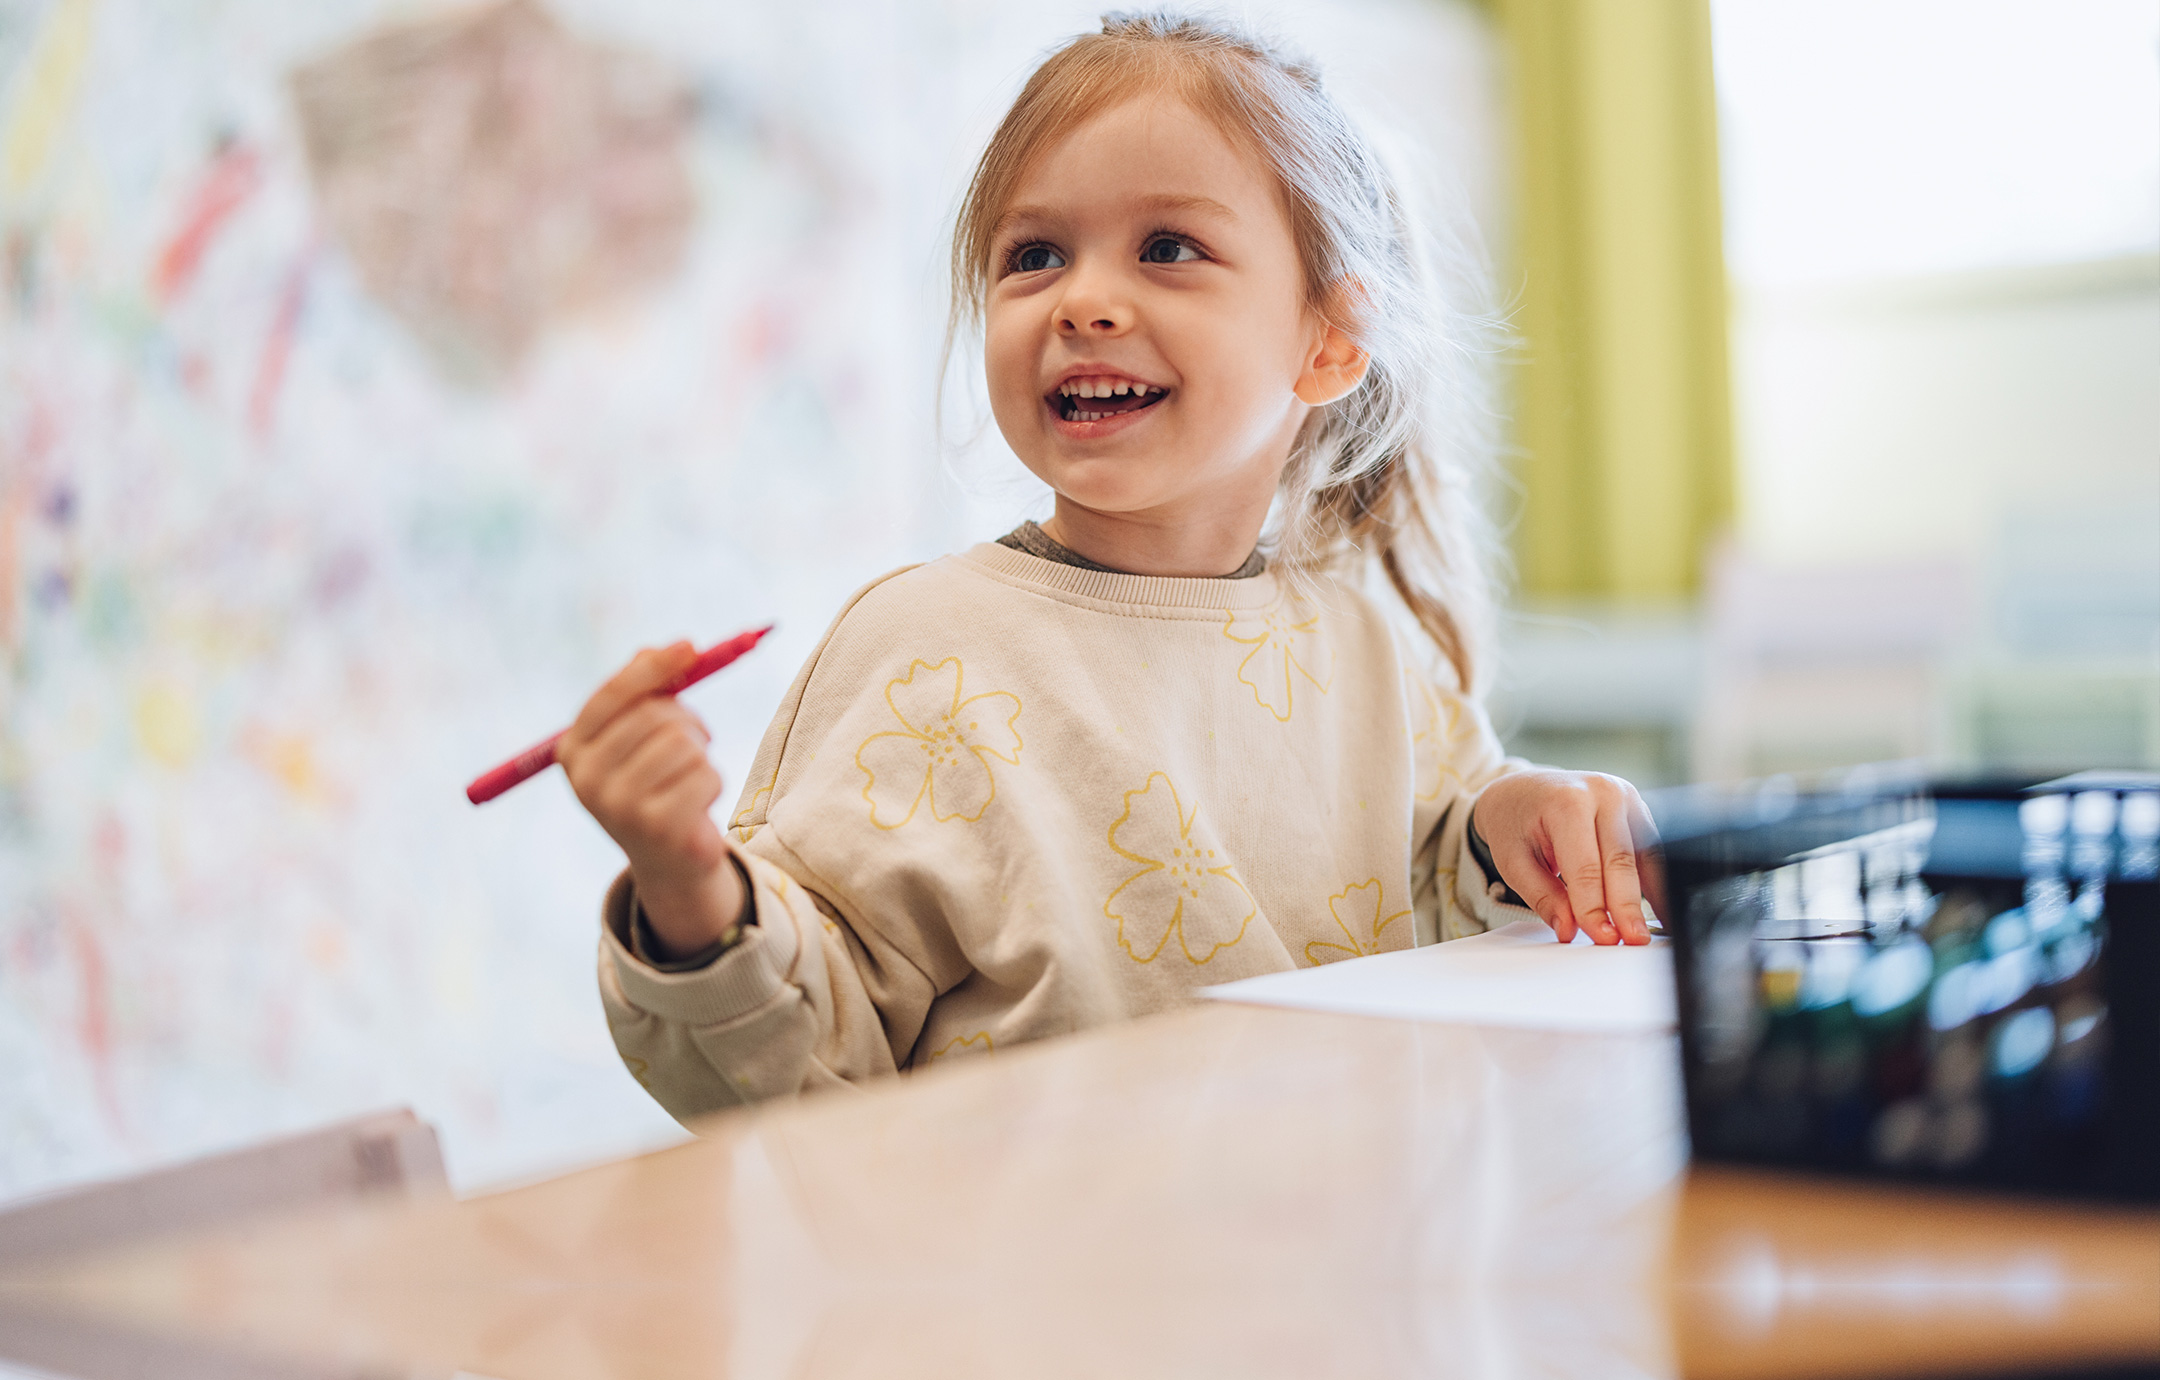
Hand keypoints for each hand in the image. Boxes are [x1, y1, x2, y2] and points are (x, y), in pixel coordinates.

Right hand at [557, 642, 744, 958]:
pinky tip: (696, 804)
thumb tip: (672, 648)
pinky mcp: (658, 828)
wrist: (667, 859)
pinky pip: (705, 774)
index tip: (691, 647)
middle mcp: (587, 780)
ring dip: (701, 755)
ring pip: (685, 744)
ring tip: (689, 777)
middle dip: (687, 720)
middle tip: (695, 741)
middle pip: (655, 715)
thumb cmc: (654, 784)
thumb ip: (647, 691)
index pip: (612, 695)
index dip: (653, 667)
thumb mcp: (638, 737)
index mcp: (573, 751)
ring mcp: (620, 807)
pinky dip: (712, 783)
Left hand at [1470, 769, 1654, 945]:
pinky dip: (1654, 882)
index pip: (1586, 865)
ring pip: (1645, 855)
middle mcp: (1603, 793)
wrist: (1521, 789)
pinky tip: (1658, 909)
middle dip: (1626, 906)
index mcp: (1567, 800)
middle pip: (1621, 860)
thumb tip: (1569, 929)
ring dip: (1649, 897)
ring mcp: (1626, 798)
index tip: (1603, 937)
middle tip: (1632, 940)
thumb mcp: (1513, 860)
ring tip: (1647, 931)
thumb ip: (1542, 896)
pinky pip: (1651, 850)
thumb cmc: (1514, 820)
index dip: (1595, 906)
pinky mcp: (1639, 809)